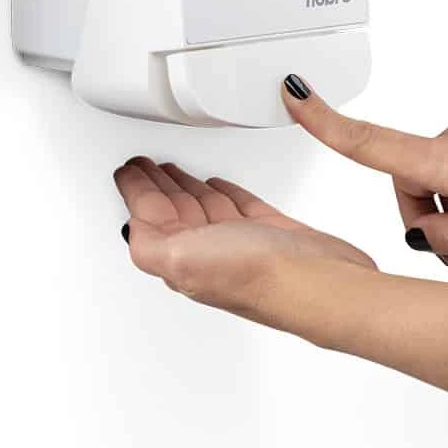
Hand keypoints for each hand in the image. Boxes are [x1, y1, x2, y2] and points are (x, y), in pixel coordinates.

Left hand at [113, 156, 374, 324]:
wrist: (321, 284)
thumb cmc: (260, 278)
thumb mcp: (183, 260)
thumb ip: (149, 244)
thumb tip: (130, 228)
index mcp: (182, 255)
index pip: (149, 214)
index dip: (135, 189)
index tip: (125, 169)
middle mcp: (208, 251)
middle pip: (172, 209)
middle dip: (155, 184)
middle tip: (143, 163)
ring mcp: (239, 242)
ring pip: (202, 206)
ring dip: (185, 185)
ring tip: (172, 168)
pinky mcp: (269, 233)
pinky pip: (237, 205)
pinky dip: (223, 191)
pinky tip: (218, 184)